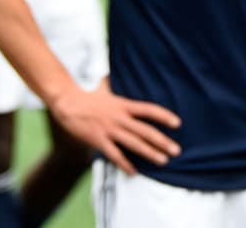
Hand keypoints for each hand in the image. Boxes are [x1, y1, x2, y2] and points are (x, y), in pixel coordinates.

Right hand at [48, 78, 181, 175]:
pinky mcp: (98, 140)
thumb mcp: (106, 87)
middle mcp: (120, 118)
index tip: (178, 123)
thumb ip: (115, 83)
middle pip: (145, 131)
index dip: (164, 116)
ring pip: (134, 144)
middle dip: (162, 141)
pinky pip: (115, 155)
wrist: (67, 103)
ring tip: (163, 161)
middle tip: (176, 150)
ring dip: (150, 153)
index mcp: (124, 105)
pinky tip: (134, 172)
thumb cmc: (87, 96)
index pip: (149, 110)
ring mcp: (110, 130)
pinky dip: (125, 164)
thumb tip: (116, 73)